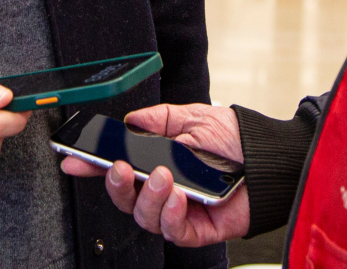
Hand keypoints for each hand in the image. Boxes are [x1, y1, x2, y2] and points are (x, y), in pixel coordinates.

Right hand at [59, 103, 250, 246]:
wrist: (273, 157)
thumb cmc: (238, 138)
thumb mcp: (194, 117)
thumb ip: (159, 120)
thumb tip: (130, 121)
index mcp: (159, 162)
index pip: (121, 167)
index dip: (94, 166)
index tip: (73, 160)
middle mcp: (165, 189)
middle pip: (126, 198)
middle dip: (115, 184)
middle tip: (119, 169)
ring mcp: (180, 211)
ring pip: (144, 216)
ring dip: (147, 197)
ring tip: (163, 176)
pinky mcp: (198, 229)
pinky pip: (173, 230)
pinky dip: (170, 214)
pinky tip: (177, 196)